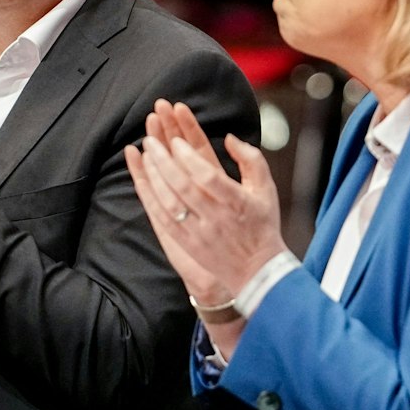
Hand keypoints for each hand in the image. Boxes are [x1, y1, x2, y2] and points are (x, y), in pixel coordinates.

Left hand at [123, 99, 286, 300]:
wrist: (258, 270)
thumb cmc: (263, 224)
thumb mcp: (266, 189)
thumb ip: (252, 159)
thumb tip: (229, 138)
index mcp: (238, 202)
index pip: (209, 176)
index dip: (189, 157)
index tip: (176, 140)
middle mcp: (217, 218)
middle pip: (183, 186)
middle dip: (164, 160)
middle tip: (151, 139)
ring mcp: (200, 233)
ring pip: (170, 202)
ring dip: (154, 176)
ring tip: (145, 153)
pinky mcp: (188, 244)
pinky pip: (163, 220)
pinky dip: (150, 198)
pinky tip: (142, 180)